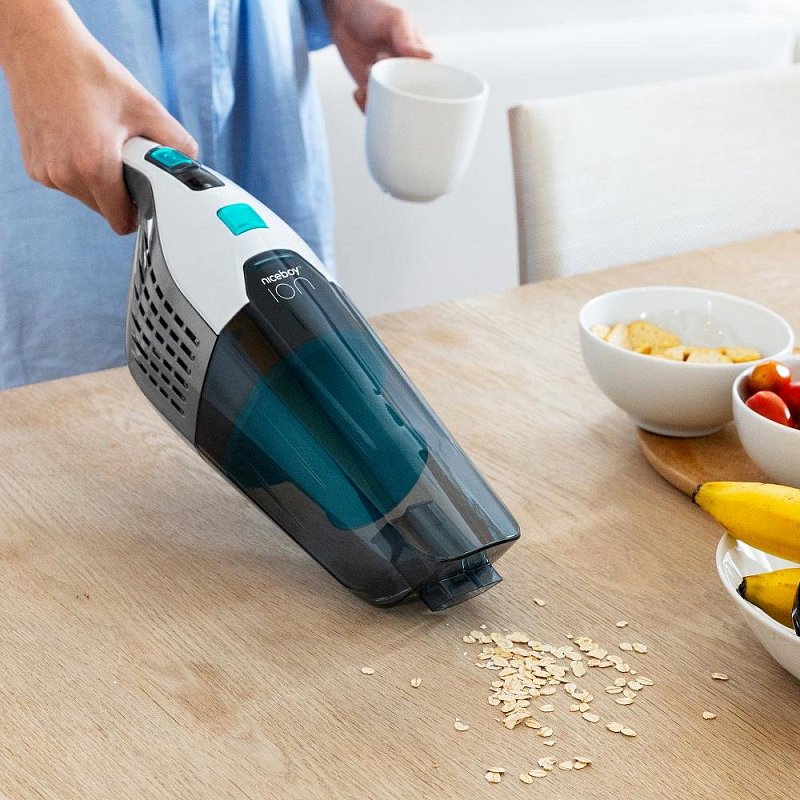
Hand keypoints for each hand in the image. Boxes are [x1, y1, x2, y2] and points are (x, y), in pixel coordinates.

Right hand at [1, 2, 196, 233]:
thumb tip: (191, 165)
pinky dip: (78, 171)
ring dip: (100, 182)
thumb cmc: (89, 73)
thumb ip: (176, 143)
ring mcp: (46, 173)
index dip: (140, 211)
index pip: (123, 222)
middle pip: (106, 211)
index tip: (149, 196)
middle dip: (122, 192)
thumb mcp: (145, 107)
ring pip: (87, 199)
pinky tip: (80, 140)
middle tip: (126, 158)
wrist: (40, 46)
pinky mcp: (34, 168)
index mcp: (94, 166)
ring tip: (101, 143)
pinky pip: (68, 184)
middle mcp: (66, 175)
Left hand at [325, 0, 432, 110]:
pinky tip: (359, 90)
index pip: (428, 84)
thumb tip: (429, 57)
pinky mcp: (373, 91)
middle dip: (395, 94)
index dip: (415, 86)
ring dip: (378, 100)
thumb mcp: (396, 19)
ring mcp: (389, 85)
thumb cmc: (374, 13)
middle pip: (409, 101)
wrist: (345, 18)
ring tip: (367, 78)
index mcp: (419, 61)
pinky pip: (374, 108)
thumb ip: (408, 38)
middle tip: (381, 69)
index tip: (399, 70)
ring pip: (391, 108)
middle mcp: (406, 76)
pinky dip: (366, 105)